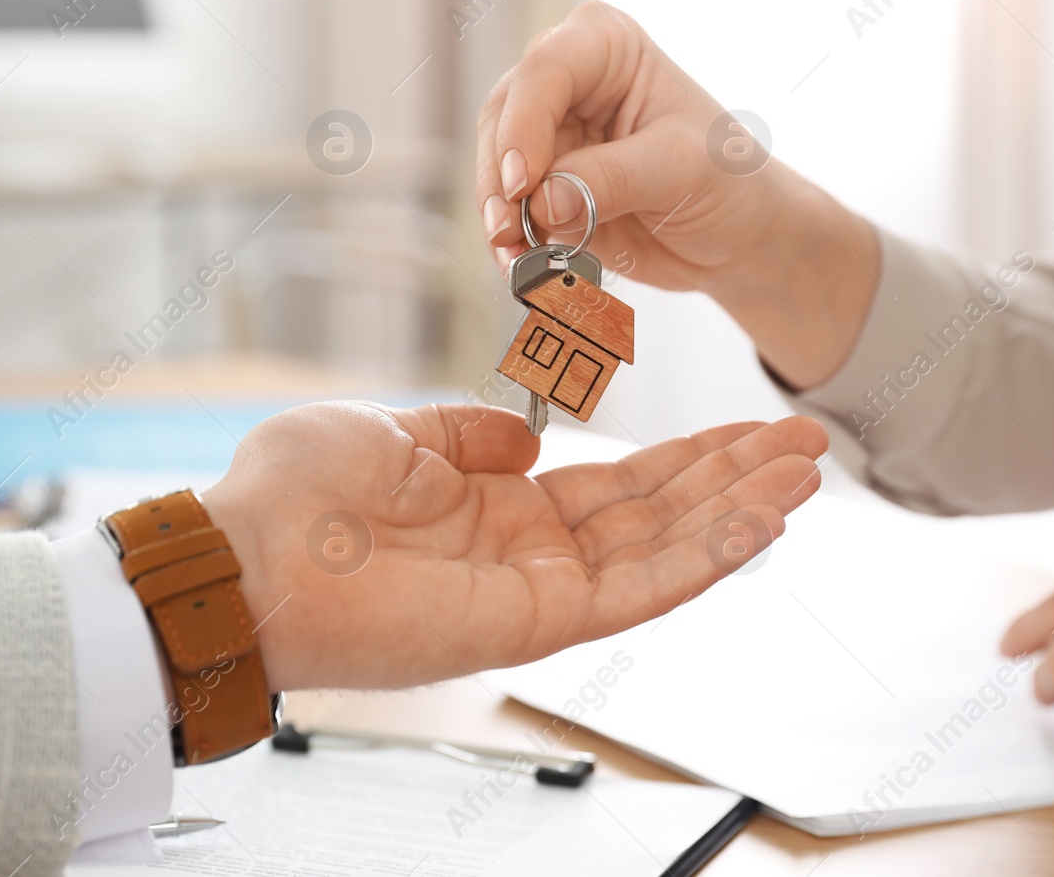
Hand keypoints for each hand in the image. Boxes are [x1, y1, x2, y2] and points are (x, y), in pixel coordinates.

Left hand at [202, 402, 825, 691]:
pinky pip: (638, 590)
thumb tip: (531, 434)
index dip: (689, 459)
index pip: (621, 486)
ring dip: (740, 513)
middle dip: (736, 479)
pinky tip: (759, 522)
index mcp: (500, 510)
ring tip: (808, 474)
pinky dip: (704, 556)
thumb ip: (470, 435)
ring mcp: (540, 594)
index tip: (748, 430)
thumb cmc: (293, 494)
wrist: (245, 552)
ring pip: (665, 553)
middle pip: (661, 515)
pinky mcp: (535, 623)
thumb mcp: (394, 432)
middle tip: (807, 444)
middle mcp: (531, 555)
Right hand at [473, 1, 880, 389]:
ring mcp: (549, 136)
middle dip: (501, 176)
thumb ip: (611, 180)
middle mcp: (568, 82)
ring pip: (496, 166)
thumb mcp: (681, 170)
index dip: (523, 124)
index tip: (522, 182)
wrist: (739, 238)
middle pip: (504, 116)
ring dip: (499, 215)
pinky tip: (519, 267)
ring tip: (515, 257)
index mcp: (605, 47)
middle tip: (508, 228)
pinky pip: (507, 210)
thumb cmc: (728, 182)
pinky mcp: (542, 188)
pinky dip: (509, 241)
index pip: (546, 70)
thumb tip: (543, 203)